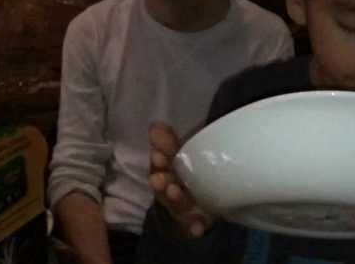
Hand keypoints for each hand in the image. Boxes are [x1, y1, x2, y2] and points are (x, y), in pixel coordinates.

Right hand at [148, 122, 214, 237]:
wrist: (196, 205)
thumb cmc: (185, 174)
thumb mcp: (178, 156)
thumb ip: (168, 143)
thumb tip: (155, 125)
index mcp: (168, 174)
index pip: (160, 167)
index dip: (159, 162)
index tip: (158, 156)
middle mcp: (173, 192)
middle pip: (165, 188)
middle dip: (162, 182)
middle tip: (159, 178)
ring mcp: (185, 208)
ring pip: (178, 205)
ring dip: (175, 199)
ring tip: (175, 192)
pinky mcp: (198, 220)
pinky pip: (196, 225)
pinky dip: (195, 227)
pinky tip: (198, 228)